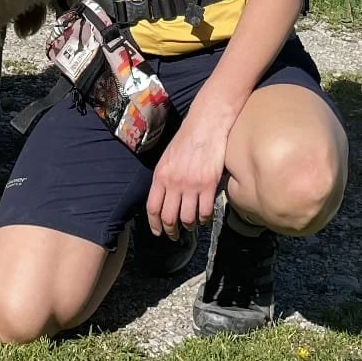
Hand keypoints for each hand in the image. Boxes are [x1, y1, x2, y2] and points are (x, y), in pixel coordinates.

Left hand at [146, 116, 227, 238]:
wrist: (206, 124)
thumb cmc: (186, 139)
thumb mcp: (167, 157)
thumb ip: (164, 178)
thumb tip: (162, 198)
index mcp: (161, 175)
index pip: (152, 207)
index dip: (154, 224)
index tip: (158, 232)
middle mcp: (174, 182)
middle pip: (169, 217)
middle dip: (171, 231)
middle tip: (175, 236)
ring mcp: (191, 184)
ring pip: (187, 219)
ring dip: (189, 226)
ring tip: (191, 225)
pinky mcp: (209, 184)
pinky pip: (205, 211)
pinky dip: (204, 219)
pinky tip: (204, 217)